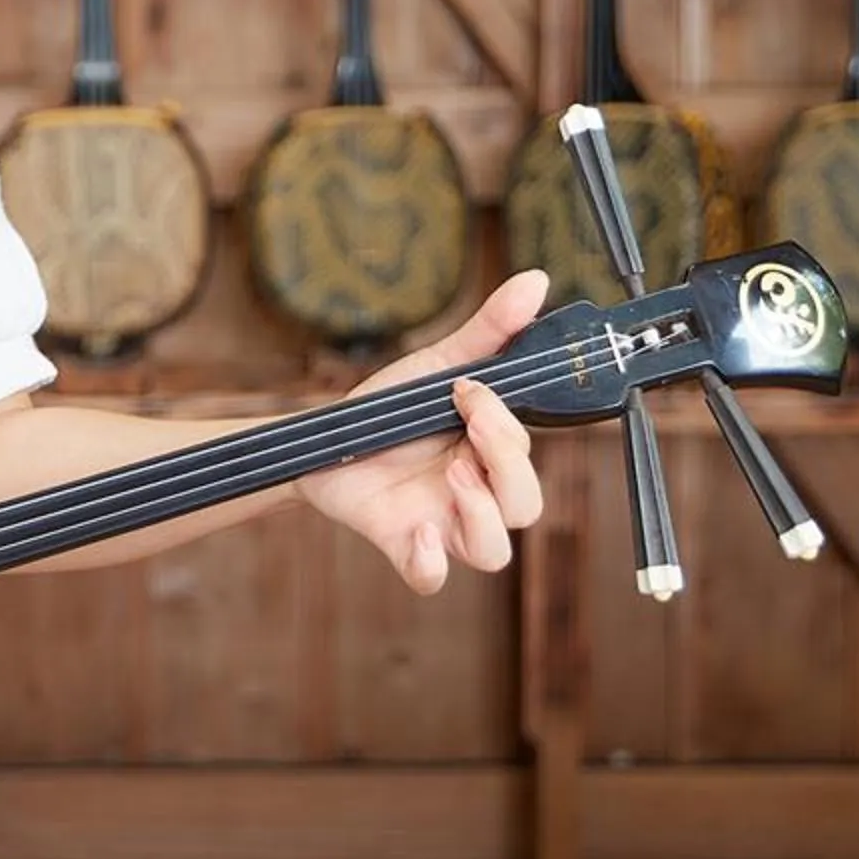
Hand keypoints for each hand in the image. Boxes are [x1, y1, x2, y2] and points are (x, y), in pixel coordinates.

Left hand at [296, 269, 549, 593]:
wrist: (322, 438)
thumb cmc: (388, 409)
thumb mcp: (437, 364)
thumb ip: (489, 330)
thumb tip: (535, 281)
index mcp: (489, 453)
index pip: (528, 456)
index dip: (508, 431)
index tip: (468, 391)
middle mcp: (475, 493)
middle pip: (524, 507)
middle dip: (503, 471)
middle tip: (461, 441)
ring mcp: (441, 523)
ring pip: (493, 551)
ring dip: (479, 515)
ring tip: (446, 476)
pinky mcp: (403, 544)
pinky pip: (432, 577)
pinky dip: (430, 563)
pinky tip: (417, 532)